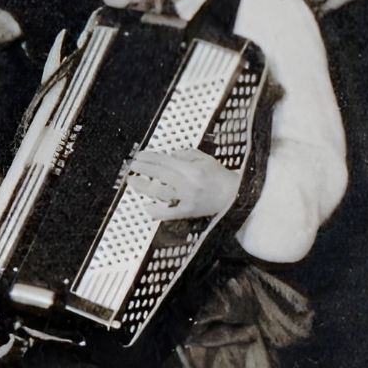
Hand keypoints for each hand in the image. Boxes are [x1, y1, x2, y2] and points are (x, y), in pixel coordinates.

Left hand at [123, 147, 240, 220]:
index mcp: (192, 169)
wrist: (235, 196)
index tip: (139, 156)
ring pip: (161, 192)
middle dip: (143, 169)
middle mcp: (188, 183)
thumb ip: (187, 155)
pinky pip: (169, 213)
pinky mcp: (188, 212)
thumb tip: (170, 154)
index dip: (150, 158)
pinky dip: (157, 211)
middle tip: (132, 166)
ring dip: (144, 187)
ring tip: (133, 181)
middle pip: (160, 175)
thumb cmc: (220, 176)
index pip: (166, 161)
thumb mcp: (206, 160)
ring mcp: (187, 199)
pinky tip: (147, 207)